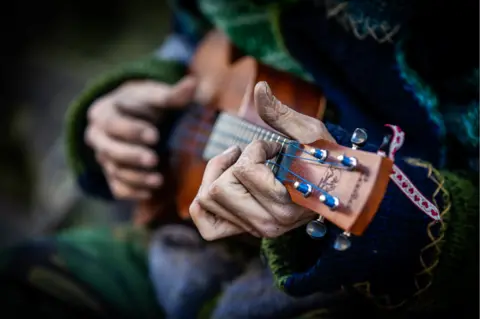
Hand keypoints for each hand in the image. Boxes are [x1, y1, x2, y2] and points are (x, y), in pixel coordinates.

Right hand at [85, 76, 196, 199]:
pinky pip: (116, 187)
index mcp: (105, 112)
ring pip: (113, 170)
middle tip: (153, 160)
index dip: (133, 131)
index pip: (114, 124)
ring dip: (135, 177)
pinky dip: (132, 192)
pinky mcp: (112, 174)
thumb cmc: (146, 104)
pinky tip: (150, 193)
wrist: (135, 117)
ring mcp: (104, 157)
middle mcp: (99, 136)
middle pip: (109, 149)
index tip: (154, 136)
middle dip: (131, 155)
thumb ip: (172, 94)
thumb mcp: (155, 96)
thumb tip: (192, 84)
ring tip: (158, 180)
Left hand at [189, 81, 335, 239]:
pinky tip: (218, 183)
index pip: (245, 172)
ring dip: (216, 175)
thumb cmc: (322, 159)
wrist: (331, 191)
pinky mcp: (242, 229)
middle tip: (247, 153)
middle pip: (218, 188)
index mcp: (286, 203)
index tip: (274, 147)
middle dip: (230, 162)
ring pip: (206, 200)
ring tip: (237, 166)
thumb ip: (281, 114)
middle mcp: (269, 223)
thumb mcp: (308, 134)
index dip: (255, 149)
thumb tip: (259, 88)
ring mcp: (253, 229)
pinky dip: (201, 203)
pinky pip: (205, 223)